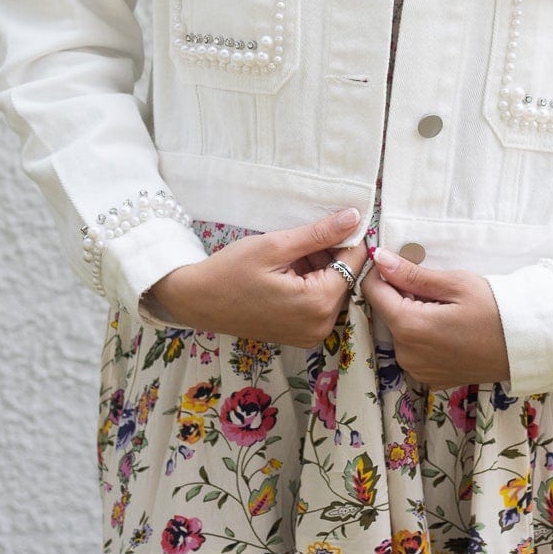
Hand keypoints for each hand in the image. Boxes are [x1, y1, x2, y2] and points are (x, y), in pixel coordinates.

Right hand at [148, 208, 361, 348]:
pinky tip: (287, 271)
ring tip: (288, 255)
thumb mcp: (276, 245)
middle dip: (329, 253)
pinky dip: (310, 283)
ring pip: (332, 288)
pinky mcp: (301, 335)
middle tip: (300, 239)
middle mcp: (322, 325)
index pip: (354, 262)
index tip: (333, 219)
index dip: (347, 237)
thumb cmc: (231, 271)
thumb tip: (355, 218)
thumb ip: (319, 233)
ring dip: (318, 267)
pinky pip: (318, 302)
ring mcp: (311, 334)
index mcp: (319, 304)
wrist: (198, 301)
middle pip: (345, 277)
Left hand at [361, 246, 510, 387]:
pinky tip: (447, 329)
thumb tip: (380, 258)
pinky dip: (422, 336)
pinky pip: (413, 350)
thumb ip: (412, 273)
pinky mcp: (429, 378)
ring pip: (399, 331)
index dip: (383, 272)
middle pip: (387, 312)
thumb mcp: (455, 283)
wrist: (525, 346)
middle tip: (435, 287)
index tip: (403, 264)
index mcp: (409, 327)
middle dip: (402, 294)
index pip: (373, 291)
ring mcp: (417, 369)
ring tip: (444, 308)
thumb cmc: (494, 309)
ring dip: (412, 315)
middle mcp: (406, 354)